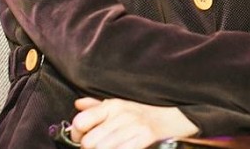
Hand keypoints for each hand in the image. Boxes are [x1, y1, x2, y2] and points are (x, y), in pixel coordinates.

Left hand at [70, 97, 197, 148]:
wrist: (174, 120)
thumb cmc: (143, 115)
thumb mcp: (121, 106)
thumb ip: (96, 107)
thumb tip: (77, 104)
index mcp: (113, 105)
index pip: (80, 121)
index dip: (76, 134)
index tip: (81, 137)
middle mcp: (122, 115)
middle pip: (88, 142)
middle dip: (90, 148)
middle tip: (99, 145)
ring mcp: (133, 128)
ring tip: (112, 147)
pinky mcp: (144, 139)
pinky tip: (123, 148)